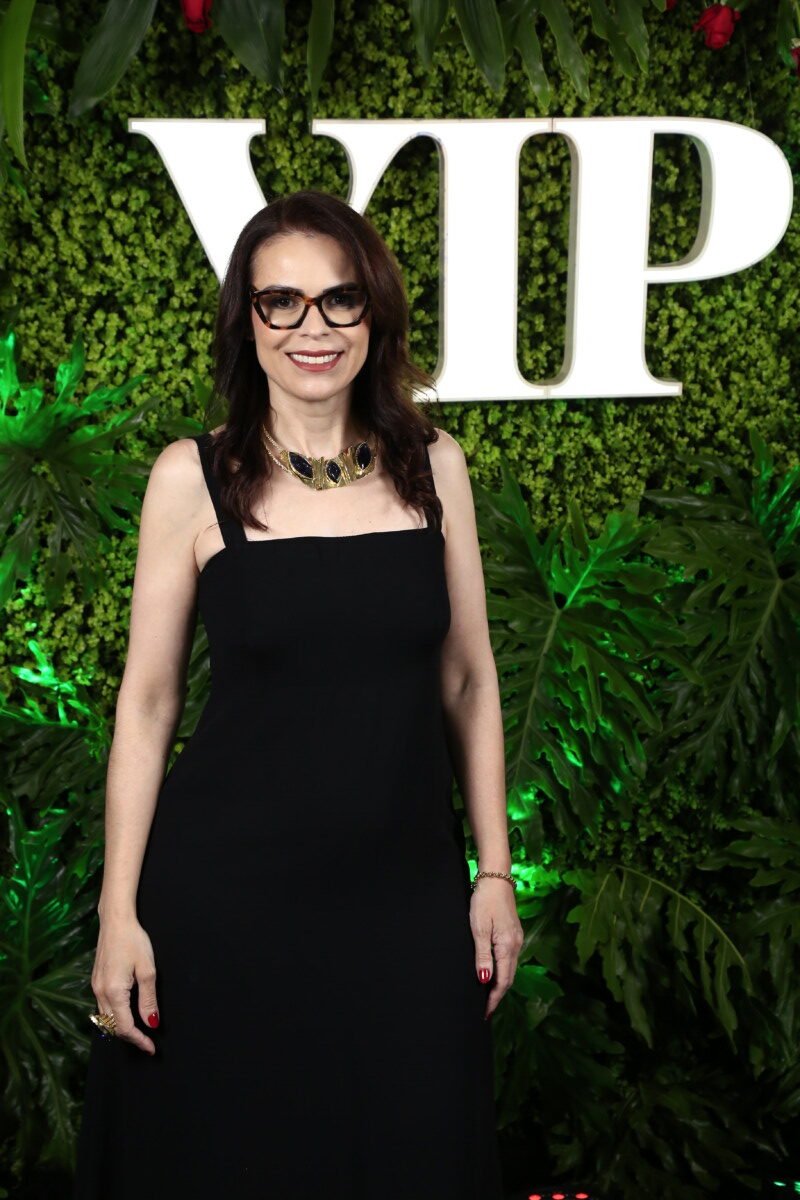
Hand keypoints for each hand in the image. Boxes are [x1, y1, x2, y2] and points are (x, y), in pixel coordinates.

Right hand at [91, 917, 159, 1054]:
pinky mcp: (96, 981)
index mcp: (113, 992)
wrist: (115, 920)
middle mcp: (100, 993)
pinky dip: (115, 1016)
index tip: (151, 1048)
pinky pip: (103, 1007)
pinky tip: (127, 1014)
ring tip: (140, 1031)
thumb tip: (152, 1022)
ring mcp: (95, 987)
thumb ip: (148, 999)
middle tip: (148, 1042)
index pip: (125, 1027)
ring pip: (106, 1019)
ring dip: (121, 1028)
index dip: (139, 1040)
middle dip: (130, 1037)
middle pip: (113, 1026)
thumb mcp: (147, 970)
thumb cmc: (134, 941)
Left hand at [470, 878, 523, 1019]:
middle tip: (485, 1010)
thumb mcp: (479, 929)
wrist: (496, 879)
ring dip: (500, 984)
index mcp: (507, 946)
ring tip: (487, 996)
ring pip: (510, 969)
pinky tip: (494, 974)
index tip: (484, 1012)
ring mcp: (516, 939)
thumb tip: (484, 980)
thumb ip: (482, 956)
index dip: (493, 998)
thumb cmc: (484, 902)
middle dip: (497, 995)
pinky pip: (509, 959)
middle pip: (509, 978)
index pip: (502, 981)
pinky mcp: (514, 934)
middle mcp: (516, 945)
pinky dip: (502, 971)